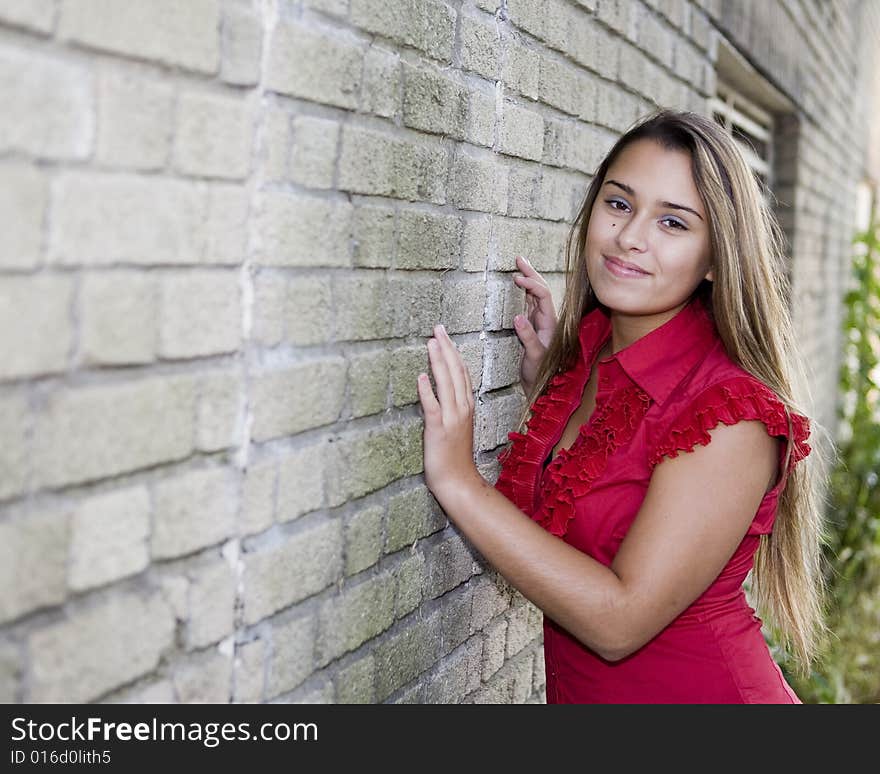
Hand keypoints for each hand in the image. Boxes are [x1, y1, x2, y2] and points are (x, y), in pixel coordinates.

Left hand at [417, 323, 480, 496]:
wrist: (458, 481)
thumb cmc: (455, 456)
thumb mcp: (457, 426)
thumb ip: (452, 407)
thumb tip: (439, 388)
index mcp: (466, 406)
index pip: (461, 372)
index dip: (453, 352)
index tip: (444, 335)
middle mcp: (461, 408)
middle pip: (455, 372)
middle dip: (446, 348)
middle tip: (437, 329)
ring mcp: (451, 418)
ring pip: (446, 383)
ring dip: (438, 361)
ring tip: (431, 342)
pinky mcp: (438, 429)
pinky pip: (433, 406)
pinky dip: (427, 390)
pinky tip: (421, 376)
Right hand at [512, 256, 556, 392]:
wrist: (542, 386)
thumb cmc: (541, 373)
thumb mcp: (535, 357)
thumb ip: (528, 337)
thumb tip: (518, 317)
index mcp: (550, 323)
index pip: (542, 295)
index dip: (531, 284)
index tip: (517, 278)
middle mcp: (546, 319)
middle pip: (540, 290)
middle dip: (530, 273)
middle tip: (519, 258)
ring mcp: (539, 322)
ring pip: (534, 295)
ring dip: (527, 279)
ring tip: (518, 266)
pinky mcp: (531, 328)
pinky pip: (528, 304)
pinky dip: (523, 292)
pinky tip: (518, 286)